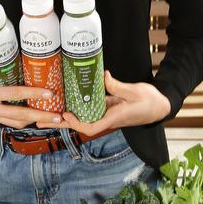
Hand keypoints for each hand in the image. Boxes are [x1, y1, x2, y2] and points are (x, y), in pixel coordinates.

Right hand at [0, 59, 52, 128]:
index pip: (15, 95)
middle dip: (41, 117)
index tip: (49, 93)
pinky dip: (22, 120)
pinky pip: (9, 122)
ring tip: (50, 119)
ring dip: (34, 121)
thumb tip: (21, 54)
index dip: (34, 94)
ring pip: (16, 123)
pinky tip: (34, 116)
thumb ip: (0, 62)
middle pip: (20, 117)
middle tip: (59, 116)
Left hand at [35, 70, 170, 134]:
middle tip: (42, 119)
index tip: (67, 114)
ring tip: (49, 111)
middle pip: (81, 125)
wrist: (160, 106)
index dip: (77, 123)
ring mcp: (107, 114)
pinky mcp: (108, 108)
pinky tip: (69, 100)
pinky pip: (90, 110)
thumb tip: (104, 76)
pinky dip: (79, 106)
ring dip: (67, 115)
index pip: (91, 127)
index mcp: (114, 118)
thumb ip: (117, 86)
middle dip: (62, 123)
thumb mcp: (134, 91)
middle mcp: (108, 119)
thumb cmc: (150, 101)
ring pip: (84, 117)